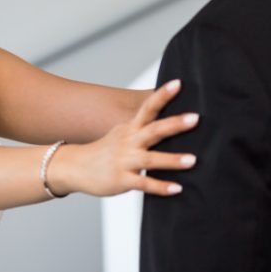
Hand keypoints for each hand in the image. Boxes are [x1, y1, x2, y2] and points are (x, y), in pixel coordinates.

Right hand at [46, 79, 197, 196]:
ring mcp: (124, 161)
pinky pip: (144, 184)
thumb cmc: (104, 151)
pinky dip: (161, 187)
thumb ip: (142, 128)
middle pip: (153, 130)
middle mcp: (128, 142)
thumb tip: (166, 120)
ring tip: (193, 160)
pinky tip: (177, 188)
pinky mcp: (122, 180)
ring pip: (151, 159)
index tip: (179, 83)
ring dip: (172, 160)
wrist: (74, 167)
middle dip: (175, 124)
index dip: (163, 95)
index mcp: (130, 129)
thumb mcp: (121, 133)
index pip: (148, 108)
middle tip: (195, 118)